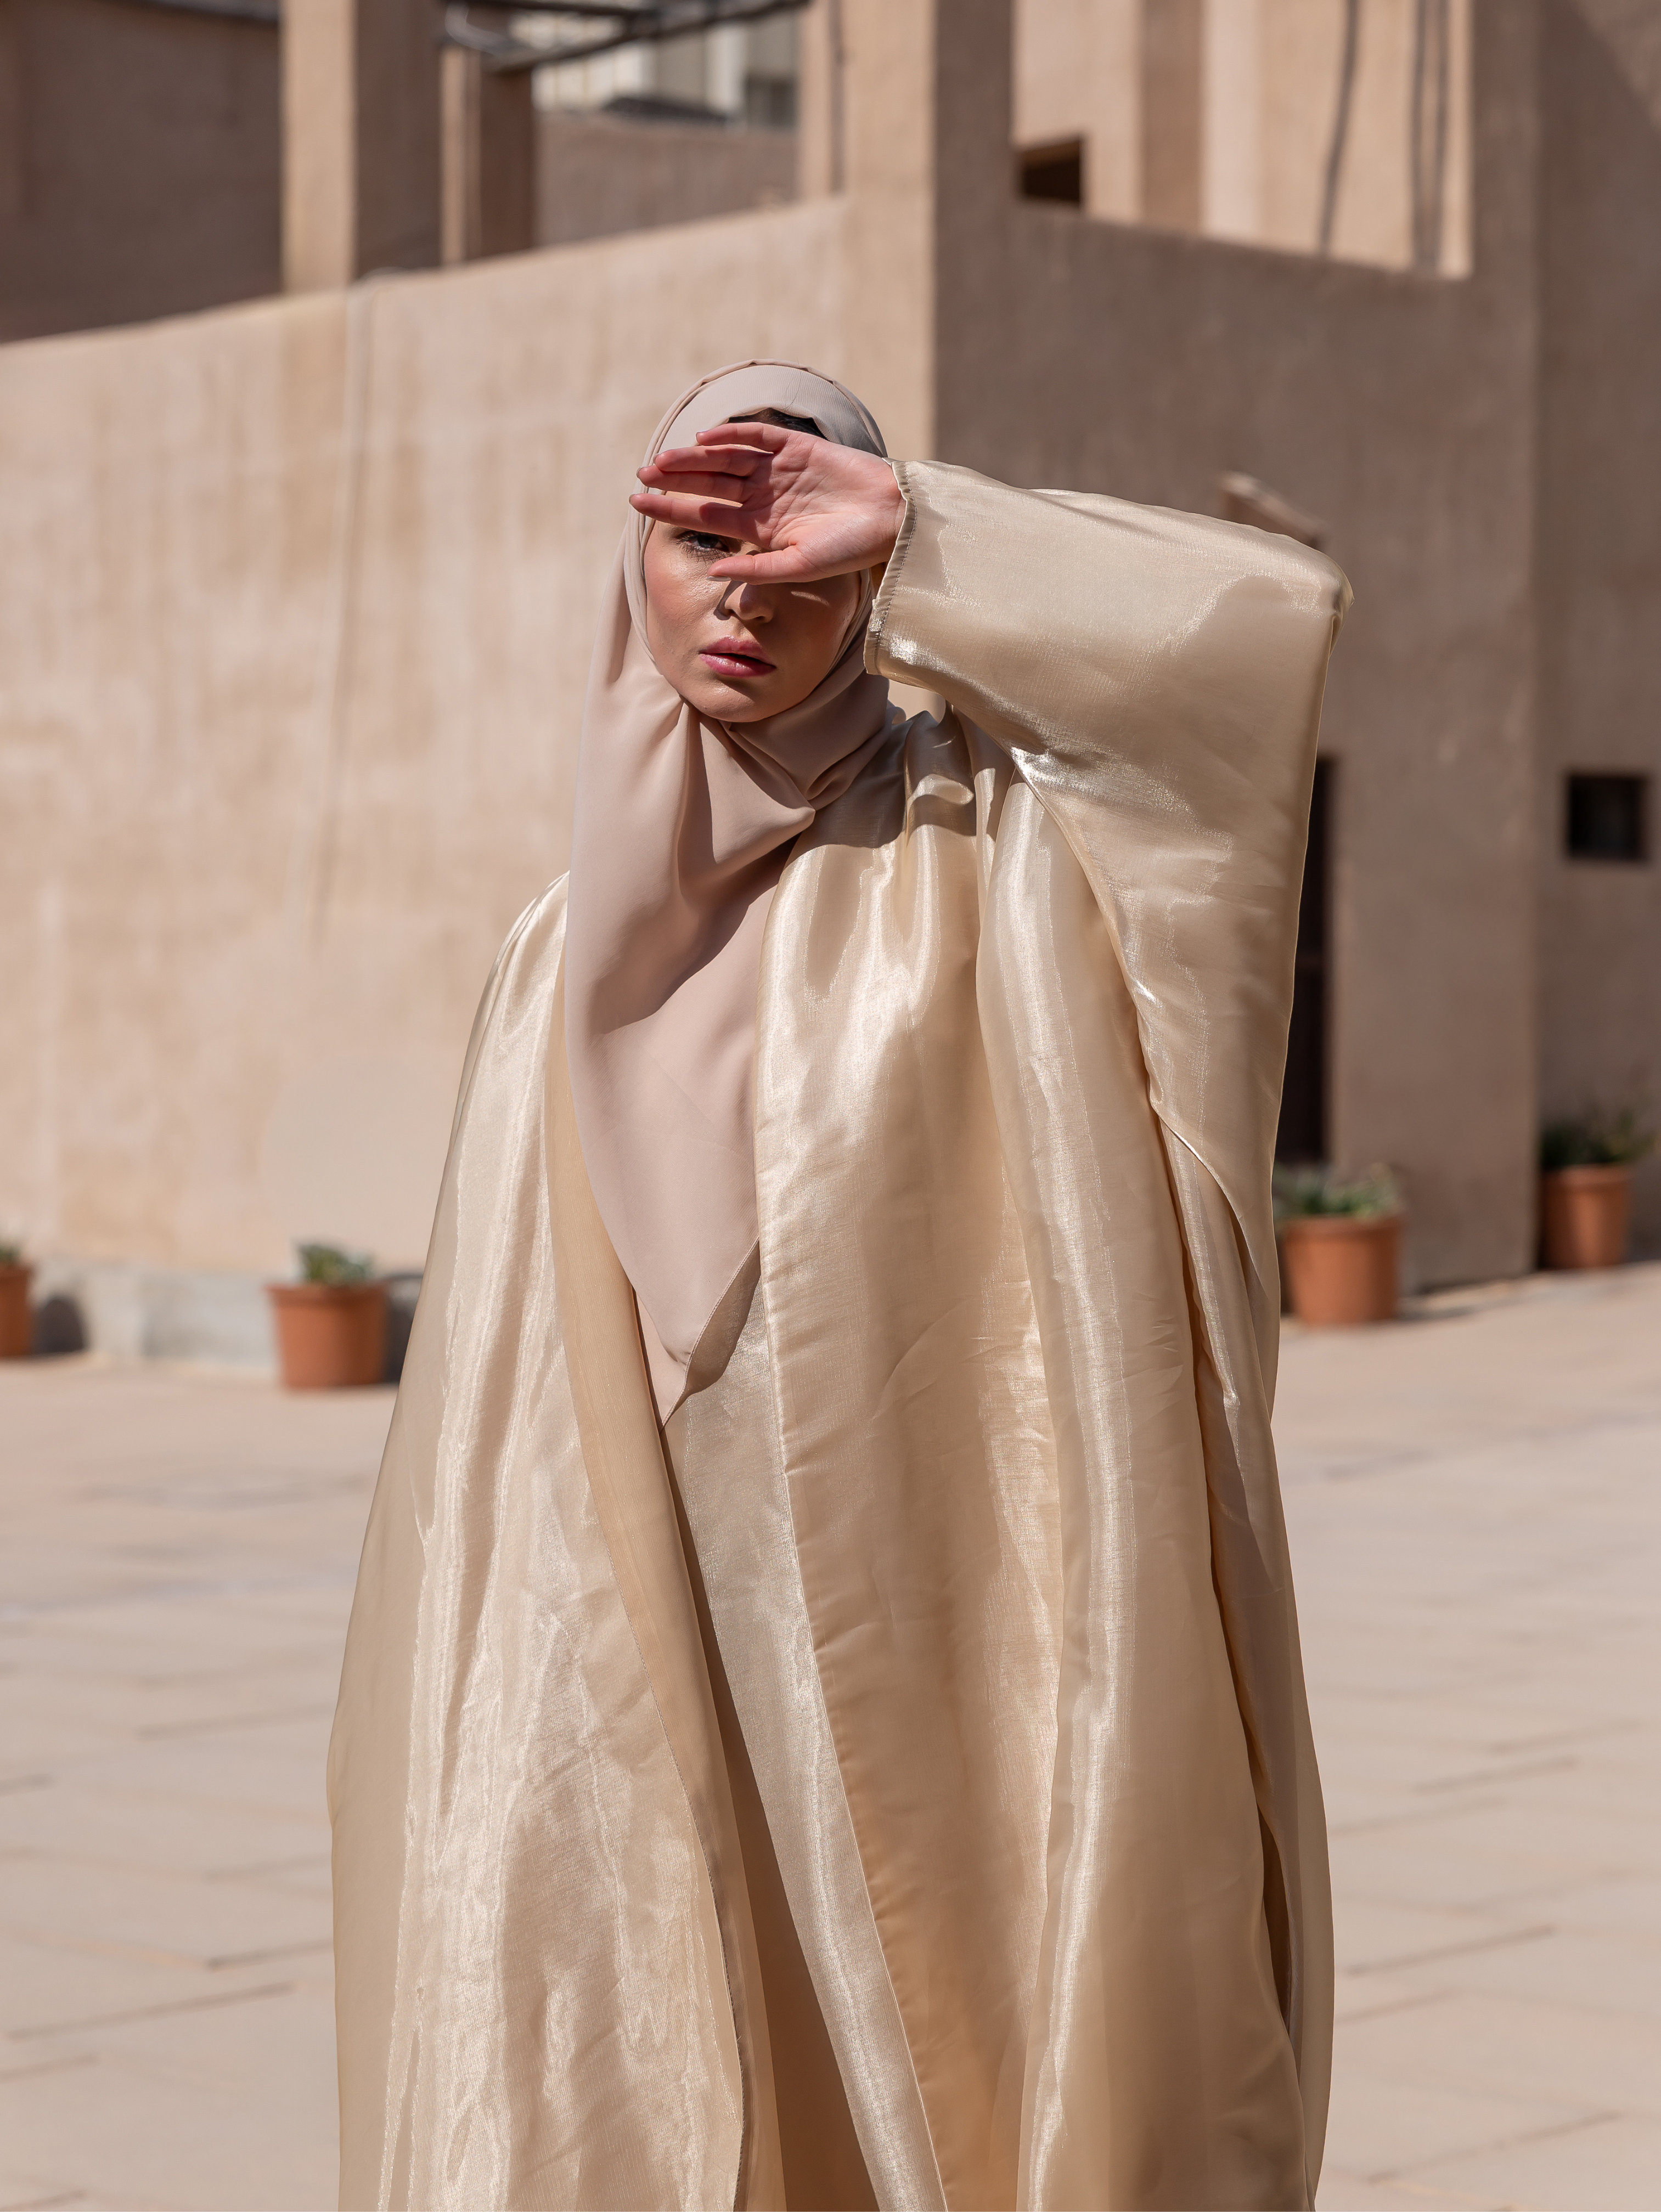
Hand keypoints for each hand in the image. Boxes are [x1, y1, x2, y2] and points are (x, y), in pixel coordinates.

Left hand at [630, 422, 903, 582]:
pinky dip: (733, 435)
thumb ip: (757, 569)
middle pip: (708, 485)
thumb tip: (713, 570)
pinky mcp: (797, 447)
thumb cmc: (850, 550)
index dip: (670, 509)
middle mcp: (763, 497)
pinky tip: (705, 437)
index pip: (704, 516)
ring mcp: (779, 471)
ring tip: (662, 459)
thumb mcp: (799, 567)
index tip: (637, 504)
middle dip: (673, 480)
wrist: (891, 519)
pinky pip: (758, 438)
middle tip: (640, 474)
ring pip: (725, 459)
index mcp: (759, 528)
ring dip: (694, 458)